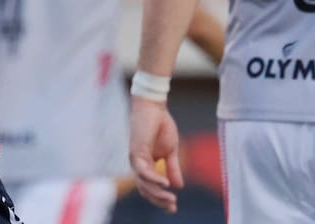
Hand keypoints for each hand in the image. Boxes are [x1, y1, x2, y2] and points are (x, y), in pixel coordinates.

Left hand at [129, 97, 183, 212]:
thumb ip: (172, 168)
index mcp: (147, 165)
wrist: (154, 107)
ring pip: (143, 184)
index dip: (161, 199)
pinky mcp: (135, 152)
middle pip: (146, 190)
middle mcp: (139, 165)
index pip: (151, 188)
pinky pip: (143, 171)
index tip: (174, 208)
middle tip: (173, 207)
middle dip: (159, 200)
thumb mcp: (171, 151)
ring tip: (171, 198)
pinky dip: (154, 179)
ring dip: (157, 193)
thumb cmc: (161, 125)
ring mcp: (136, 160)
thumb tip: (179, 186)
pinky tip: (165, 184)